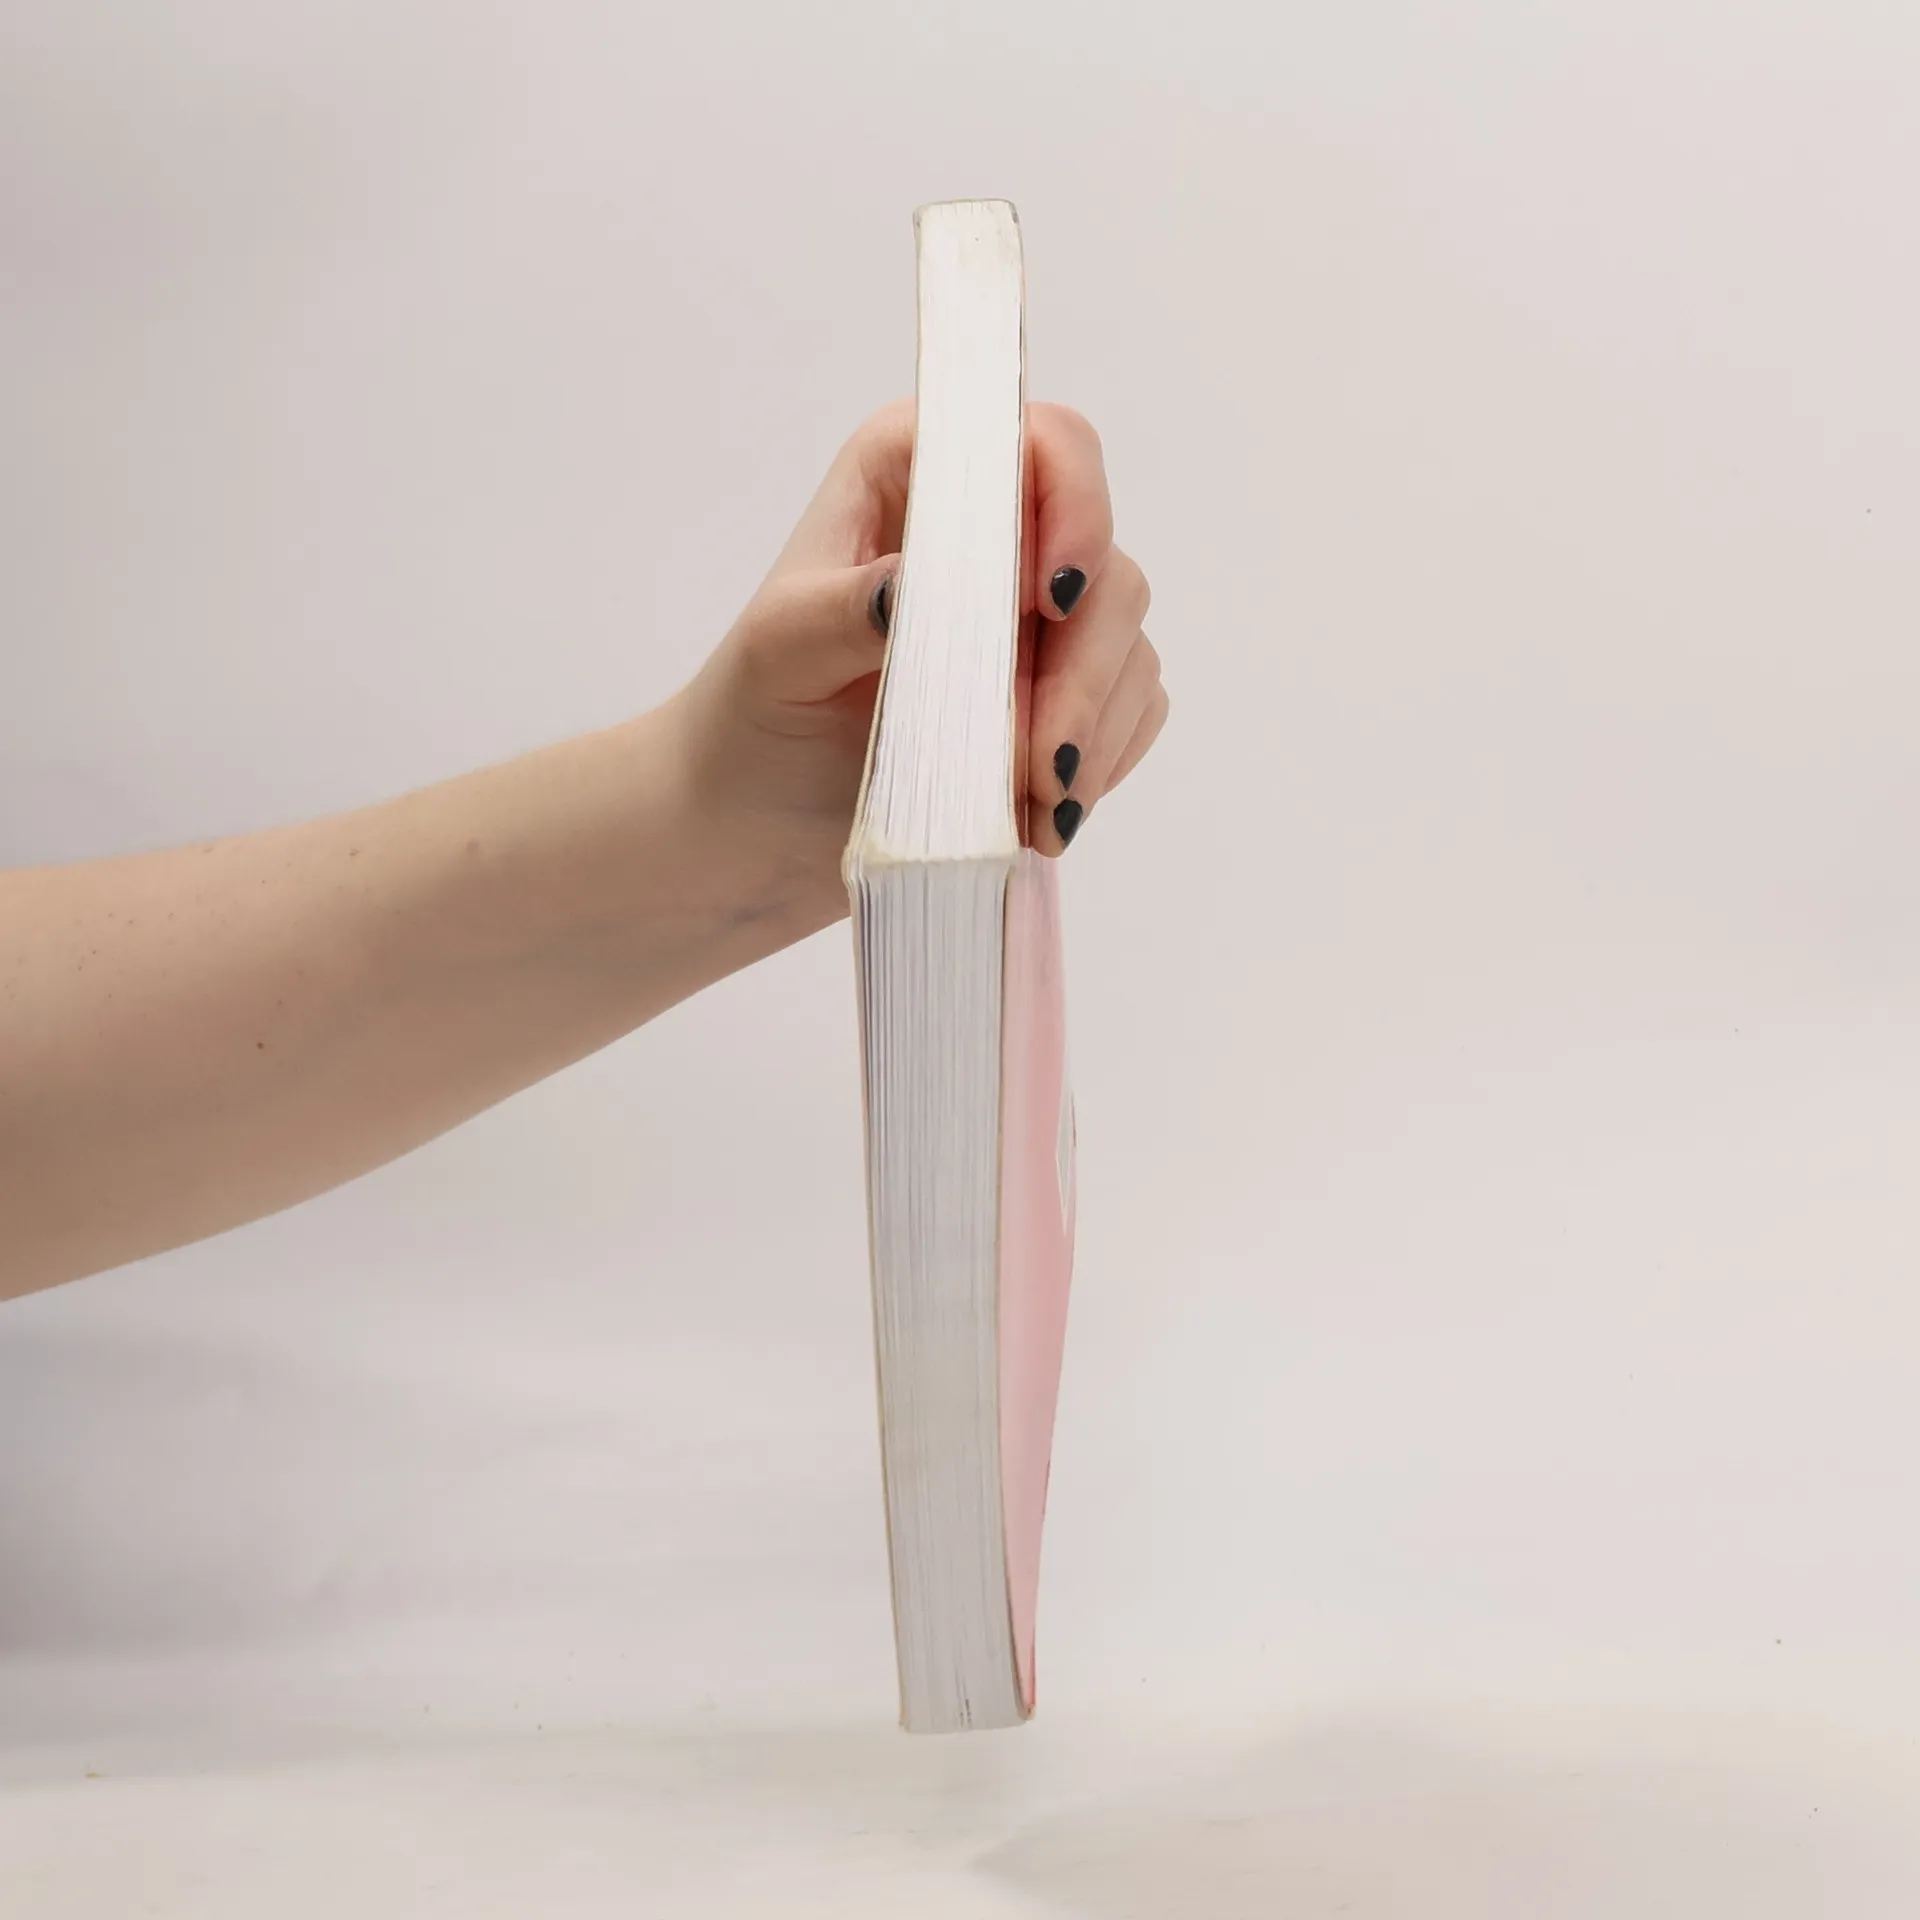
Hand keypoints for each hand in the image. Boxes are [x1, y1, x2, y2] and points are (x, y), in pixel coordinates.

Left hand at [673, 400, 1168, 929]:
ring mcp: (1035, 625)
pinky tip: (1043, 816)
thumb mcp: (777, 656)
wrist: (751, 834)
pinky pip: (1131, 712)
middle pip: (1103, 562)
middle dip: (1085, 668)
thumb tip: (914, 586)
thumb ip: (844, 611)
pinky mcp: (1060, 702)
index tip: (1050, 599)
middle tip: (1043, 761)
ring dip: (1094, 731)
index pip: (1038, 443)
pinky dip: (1101, 764)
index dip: (1071, 505)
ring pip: (1125, 644)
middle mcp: (992, 541)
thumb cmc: (751, 721)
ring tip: (1035, 810)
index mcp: (918, 482)